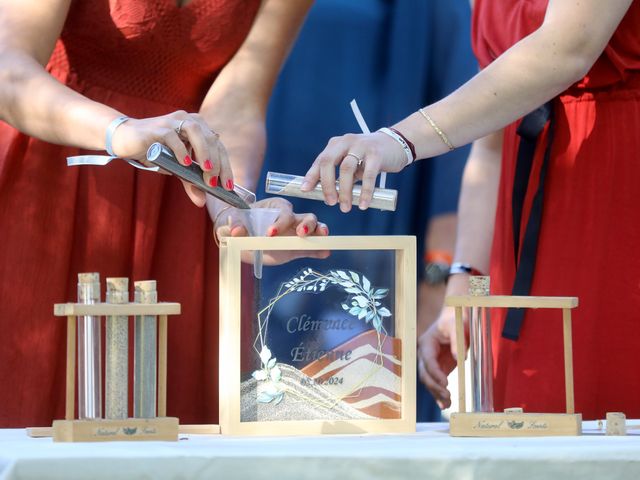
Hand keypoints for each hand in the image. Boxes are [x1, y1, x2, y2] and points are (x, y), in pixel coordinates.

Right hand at [111, 110, 231, 206]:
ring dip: (203, 152)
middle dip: (216, 162)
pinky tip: (185, 163)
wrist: (126, 139)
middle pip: (211, 139)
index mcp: (199, 129)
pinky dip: (180, 150)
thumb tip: (202, 202)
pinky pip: (172, 136)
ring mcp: (173, 121)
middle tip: (215, 183)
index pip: (218, 147)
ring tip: (206, 171)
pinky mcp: (158, 127)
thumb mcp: (176, 169)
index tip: (228, 186)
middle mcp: (189, 120)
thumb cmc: (155, 152)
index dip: (225, 166)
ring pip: (195, 131)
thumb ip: (190, 182)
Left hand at [213, 197, 329, 264]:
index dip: (279, 222)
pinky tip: (325, 252)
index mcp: (277, 207)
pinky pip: (311, 248)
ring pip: (313, 228)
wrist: (243, 236)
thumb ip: (237, 225)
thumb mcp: (238, 223)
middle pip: (306, 217)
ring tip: (323, 238)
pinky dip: (319, 250)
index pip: (284, 212)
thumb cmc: (243, 223)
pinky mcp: (297, 248)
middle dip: (306, 225)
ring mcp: (296, 233)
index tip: (270, 233)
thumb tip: (236, 231)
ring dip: (318, 232)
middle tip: (301, 234)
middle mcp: (291, 218)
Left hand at [300, 132, 406, 211]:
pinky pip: (368, 175)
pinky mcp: (377, 154)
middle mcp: (346, 142)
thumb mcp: (351, 162)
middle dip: (327, 185)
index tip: (305, 190)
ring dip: (344, 191)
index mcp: (336, 144)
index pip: (320, 160)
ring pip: (347, 169)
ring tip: (345, 207)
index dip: (311, 176)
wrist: (396, 145)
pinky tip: (362, 204)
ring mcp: (362, 146)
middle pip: (329, 162)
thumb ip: (339, 175)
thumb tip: (327, 196)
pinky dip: (365, 191)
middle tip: (330, 202)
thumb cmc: (369, 158)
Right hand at [417, 305, 467, 409]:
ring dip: (436, 394)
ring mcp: (431, 362)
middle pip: (425, 374)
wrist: (455, 318)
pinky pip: (436, 382)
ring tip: (447, 404)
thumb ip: (457, 341)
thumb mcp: (457, 327)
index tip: (446, 383)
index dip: (435, 373)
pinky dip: (439, 393)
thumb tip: (458, 358)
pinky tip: (445, 404)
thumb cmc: (455, 320)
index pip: (428, 361)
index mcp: (426, 343)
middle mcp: (425, 354)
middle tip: (448, 395)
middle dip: (435, 386)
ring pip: (429, 381)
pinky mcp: (439, 367)